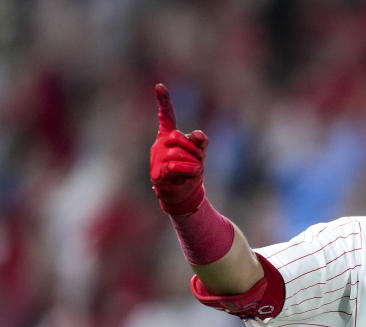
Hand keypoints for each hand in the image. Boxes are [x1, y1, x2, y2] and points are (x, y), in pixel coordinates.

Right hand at [150, 83, 207, 214]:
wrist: (184, 194)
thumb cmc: (191, 171)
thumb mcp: (200, 154)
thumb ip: (200, 142)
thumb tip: (197, 134)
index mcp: (169, 137)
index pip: (167, 117)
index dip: (163, 102)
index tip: (159, 86)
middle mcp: (161, 145)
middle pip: (178, 138)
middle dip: (193, 150)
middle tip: (196, 161)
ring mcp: (157, 158)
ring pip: (178, 153)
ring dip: (193, 163)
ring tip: (192, 171)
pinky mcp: (158, 172)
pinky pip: (176, 166)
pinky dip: (188, 170)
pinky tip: (188, 175)